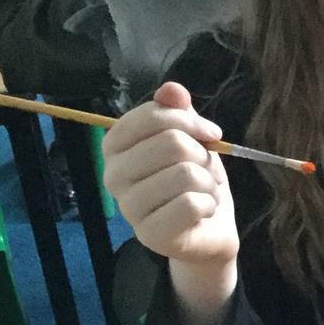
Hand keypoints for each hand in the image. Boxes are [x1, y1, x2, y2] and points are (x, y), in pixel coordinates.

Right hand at [102, 80, 238, 268]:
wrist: (208, 229)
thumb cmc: (193, 180)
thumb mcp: (190, 138)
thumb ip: (178, 111)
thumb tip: (172, 89)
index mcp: (115, 146)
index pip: (153, 115)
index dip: (190, 121)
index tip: (210, 134)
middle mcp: (112, 175)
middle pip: (172, 143)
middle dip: (202, 155)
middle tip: (204, 171)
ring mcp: (128, 208)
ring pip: (185, 174)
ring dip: (208, 182)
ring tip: (203, 192)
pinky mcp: (149, 234)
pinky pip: (190, 204)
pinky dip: (209, 205)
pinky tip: (202, 212)